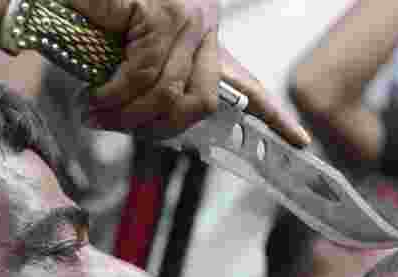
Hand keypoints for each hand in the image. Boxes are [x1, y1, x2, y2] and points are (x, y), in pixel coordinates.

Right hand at [70, 0, 309, 146]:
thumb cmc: (110, 4)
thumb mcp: (135, 46)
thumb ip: (152, 79)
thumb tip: (149, 124)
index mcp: (205, 38)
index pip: (248, 86)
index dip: (275, 118)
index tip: (300, 142)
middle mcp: (203, 27)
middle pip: (200, 103)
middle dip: (158, 127)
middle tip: (117, 126)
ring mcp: (186, 19)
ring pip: (167, 91)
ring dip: (127, 112)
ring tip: (97, 114)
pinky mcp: (161, 13)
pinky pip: (142, 73)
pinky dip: (115, 92)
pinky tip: (98, 95)